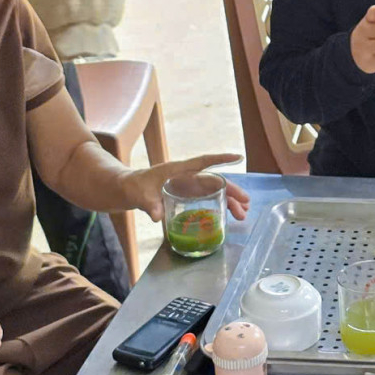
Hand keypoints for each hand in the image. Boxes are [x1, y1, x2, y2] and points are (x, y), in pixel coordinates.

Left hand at [123, 155, 250, 220]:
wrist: (128, 189)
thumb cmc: (134, 187)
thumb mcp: (140, 196)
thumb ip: (149, 205)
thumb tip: (157, 216)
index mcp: (178, 170)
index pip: (202, 162)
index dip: (220, 160)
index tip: (238, 157)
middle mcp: (187, 176)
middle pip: (214, 181)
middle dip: (232, 191)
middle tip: (246, 204)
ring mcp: (188, 186)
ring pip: (214, 191)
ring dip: (229, 201)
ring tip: (242, 214)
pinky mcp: (187, 195)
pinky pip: (208, 198)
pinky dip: (220, 205)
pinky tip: (229, 215)